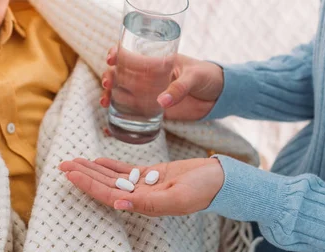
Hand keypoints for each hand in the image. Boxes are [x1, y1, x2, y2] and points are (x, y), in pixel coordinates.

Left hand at [58, 157, 224, 216]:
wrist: (222, 180)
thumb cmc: (203, 189)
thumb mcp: (177, 197)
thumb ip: (148, 202)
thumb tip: (119, 203)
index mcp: (143, 205)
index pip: (108, 194)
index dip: (87, 184)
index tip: (70, 173)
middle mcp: (140, 197)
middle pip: (105, 185)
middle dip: (83, 175)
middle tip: (62, 164)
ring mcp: (145, 186)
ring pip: (112, 177)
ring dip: (92, 169)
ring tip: (73, 161)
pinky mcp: (152, 175)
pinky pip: (126, 170)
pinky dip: (110, 165)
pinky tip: (95, 160)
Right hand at [100, 47, 224, 121]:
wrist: (219, 96)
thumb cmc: (209, 77)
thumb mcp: (195, 77)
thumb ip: (179, 89)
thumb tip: (161, 102)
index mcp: (157, 61)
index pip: (132, 54)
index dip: (117, 54)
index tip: (111, 59)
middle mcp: (149, 77)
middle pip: (121, 74)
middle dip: (109, 78)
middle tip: (107, 84)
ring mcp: (149, 94)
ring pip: (123, 94)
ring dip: (110, 97)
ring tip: (105, 102)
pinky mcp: (154, 111)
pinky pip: (134, 114)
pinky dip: (119, 119)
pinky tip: (108, 125)